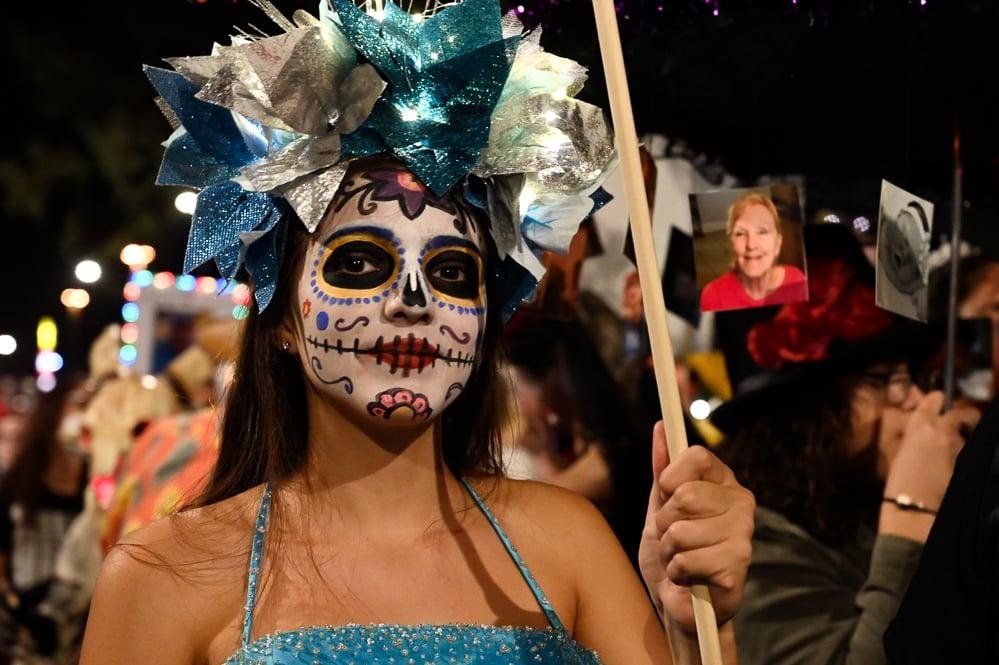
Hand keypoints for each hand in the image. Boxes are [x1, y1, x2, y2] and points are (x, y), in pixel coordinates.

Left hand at [638, 421, 754, 631]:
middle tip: (672, 538)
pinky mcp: (738, 567)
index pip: (696, 455)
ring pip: (679, 531)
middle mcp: (741, 503)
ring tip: (681, 559)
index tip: (667, 494)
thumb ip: (662, 469)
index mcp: (724, 482)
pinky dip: (677, 573)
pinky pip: (685, 561)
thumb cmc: (672, 551)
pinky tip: (691, 578)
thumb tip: (661, 425)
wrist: (678, 602)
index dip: (671, 476)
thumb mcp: (660, 506)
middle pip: (684, 494)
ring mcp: (743, 535)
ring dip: (668, 551)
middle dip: (663, 521)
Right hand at [884, 391, 980, 510]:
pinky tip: (950, 466)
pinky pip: (966, 453)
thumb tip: (918, 426)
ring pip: (967, 436)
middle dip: (963, 417)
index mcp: (922, 423)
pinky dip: (960, 456)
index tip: (935, 404)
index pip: (936, 398)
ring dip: (960, 441)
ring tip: (949, 453)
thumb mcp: (898, 448)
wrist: (914, 502)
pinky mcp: (968, 463)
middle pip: (965, 414)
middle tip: (956, 425)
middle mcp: (944, 430)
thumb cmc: (898, 475)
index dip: (936, 401)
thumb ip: (912, 433)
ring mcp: (959, 447)